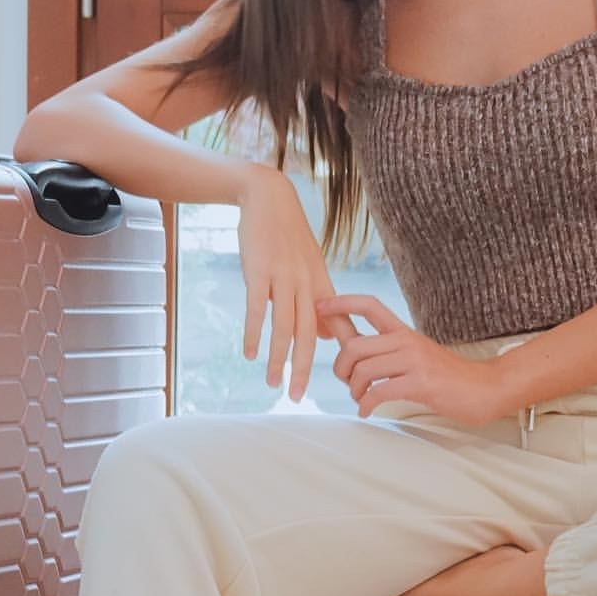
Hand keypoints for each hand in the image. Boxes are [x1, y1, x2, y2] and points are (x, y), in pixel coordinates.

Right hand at [236, 164, 361, 402]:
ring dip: (277, 357)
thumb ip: (318, 303)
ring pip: (283, 326)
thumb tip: (326, 338)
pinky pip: (257, 308)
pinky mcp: (259, 271)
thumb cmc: (289, 237)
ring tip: (272, 383)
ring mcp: (283, 277)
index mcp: (321, 286)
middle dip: (305, 368)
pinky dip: (254, 332)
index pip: (337, 326)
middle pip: (309, 334)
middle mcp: (306, 284)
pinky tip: (249, 353)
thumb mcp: (310, 268)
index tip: (347, 383)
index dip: (342, 355)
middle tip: (299, 396)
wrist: (270, 198)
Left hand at [315, 294, 502, 424]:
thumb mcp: (413, 354)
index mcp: (403, 331)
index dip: (341, 303)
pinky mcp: (420, 383)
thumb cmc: (445, 376)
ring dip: (353, 390)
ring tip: (360, 398)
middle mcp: (406, 341)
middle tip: (347, 382)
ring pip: (363, 369)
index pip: (369, 305)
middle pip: (354, 344)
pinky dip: (366, 405)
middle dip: (340, 367)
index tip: (319, 307)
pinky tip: (367, 411)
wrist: (483, 388)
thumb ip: (384, 349)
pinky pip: (379, 392)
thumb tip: (348, 346)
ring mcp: (414, 361)